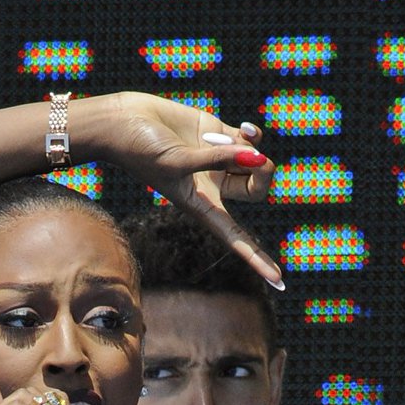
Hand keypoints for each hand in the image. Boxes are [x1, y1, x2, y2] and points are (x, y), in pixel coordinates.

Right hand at [98, 92, 282, 287]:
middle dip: (263, 172)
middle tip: (254, 157)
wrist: (124, 121)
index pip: (236, 238)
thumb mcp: (178, 161)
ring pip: (255, 159)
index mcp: (202, 205)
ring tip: (235, 135)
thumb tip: (257, 154)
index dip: (258, 259)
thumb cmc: (141, 151)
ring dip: (251, 146)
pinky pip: (249, 138)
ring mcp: (217, 158)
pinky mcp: (216, 132)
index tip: (279, 282)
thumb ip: (218, 158)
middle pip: (257, 189)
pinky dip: (252, 133)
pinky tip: (246, 127)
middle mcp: (213, 185)